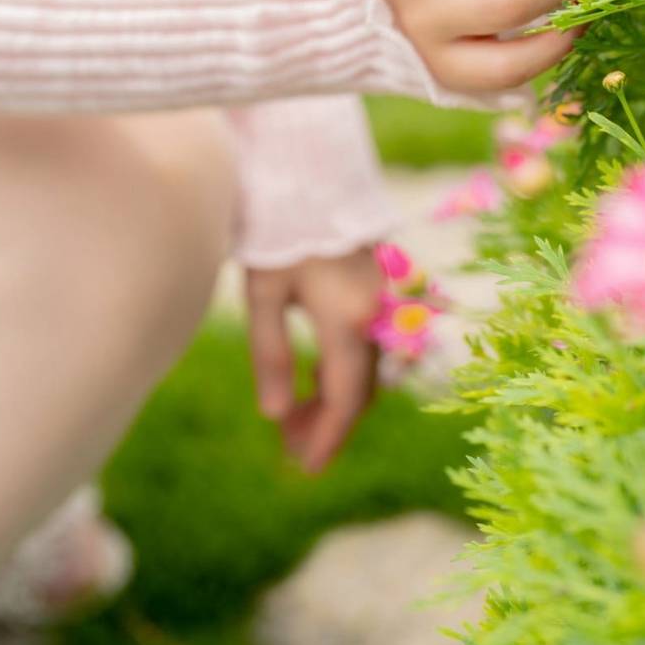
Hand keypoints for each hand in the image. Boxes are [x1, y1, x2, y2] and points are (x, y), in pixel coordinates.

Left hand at [245, 248, 381, 470]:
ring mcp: (380, 299)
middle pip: (359, 388)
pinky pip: (364, 345)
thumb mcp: (264, 293)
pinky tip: (311, 384)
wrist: (310, 173)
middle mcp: (375, 313)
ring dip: (333, 400)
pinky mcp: (373, 287)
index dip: (326, 438)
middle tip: (291, 453)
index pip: (343, 397)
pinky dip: (340, 371)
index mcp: (348, 318)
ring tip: (294, 423)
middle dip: (327, 425)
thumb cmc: (279, 230)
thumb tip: (275, 416)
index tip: (305, 471)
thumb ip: (271, 355)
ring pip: (364, 368)